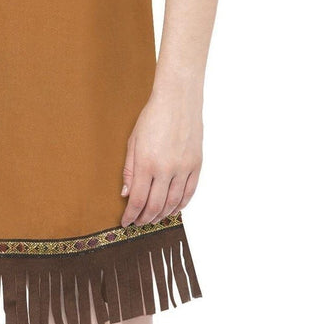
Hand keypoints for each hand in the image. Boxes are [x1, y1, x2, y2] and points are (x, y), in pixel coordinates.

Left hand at [119, 85, 202, 226]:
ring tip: (153, 218)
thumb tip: (126, 194)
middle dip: (145, 219)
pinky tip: (172, 209)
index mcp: (147, 163)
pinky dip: (180, 205)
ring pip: (173, 203)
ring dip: (162, 215)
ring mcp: (184, 168)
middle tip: (138, 223)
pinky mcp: (196, 165)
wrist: (178, 100)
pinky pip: (189, 193)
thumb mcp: (133, 142)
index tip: (126, 222)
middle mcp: (166, 169)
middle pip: (155, 206)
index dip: (131, 215)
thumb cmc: (152, 117)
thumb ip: (129, 170)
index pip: (138, 200)